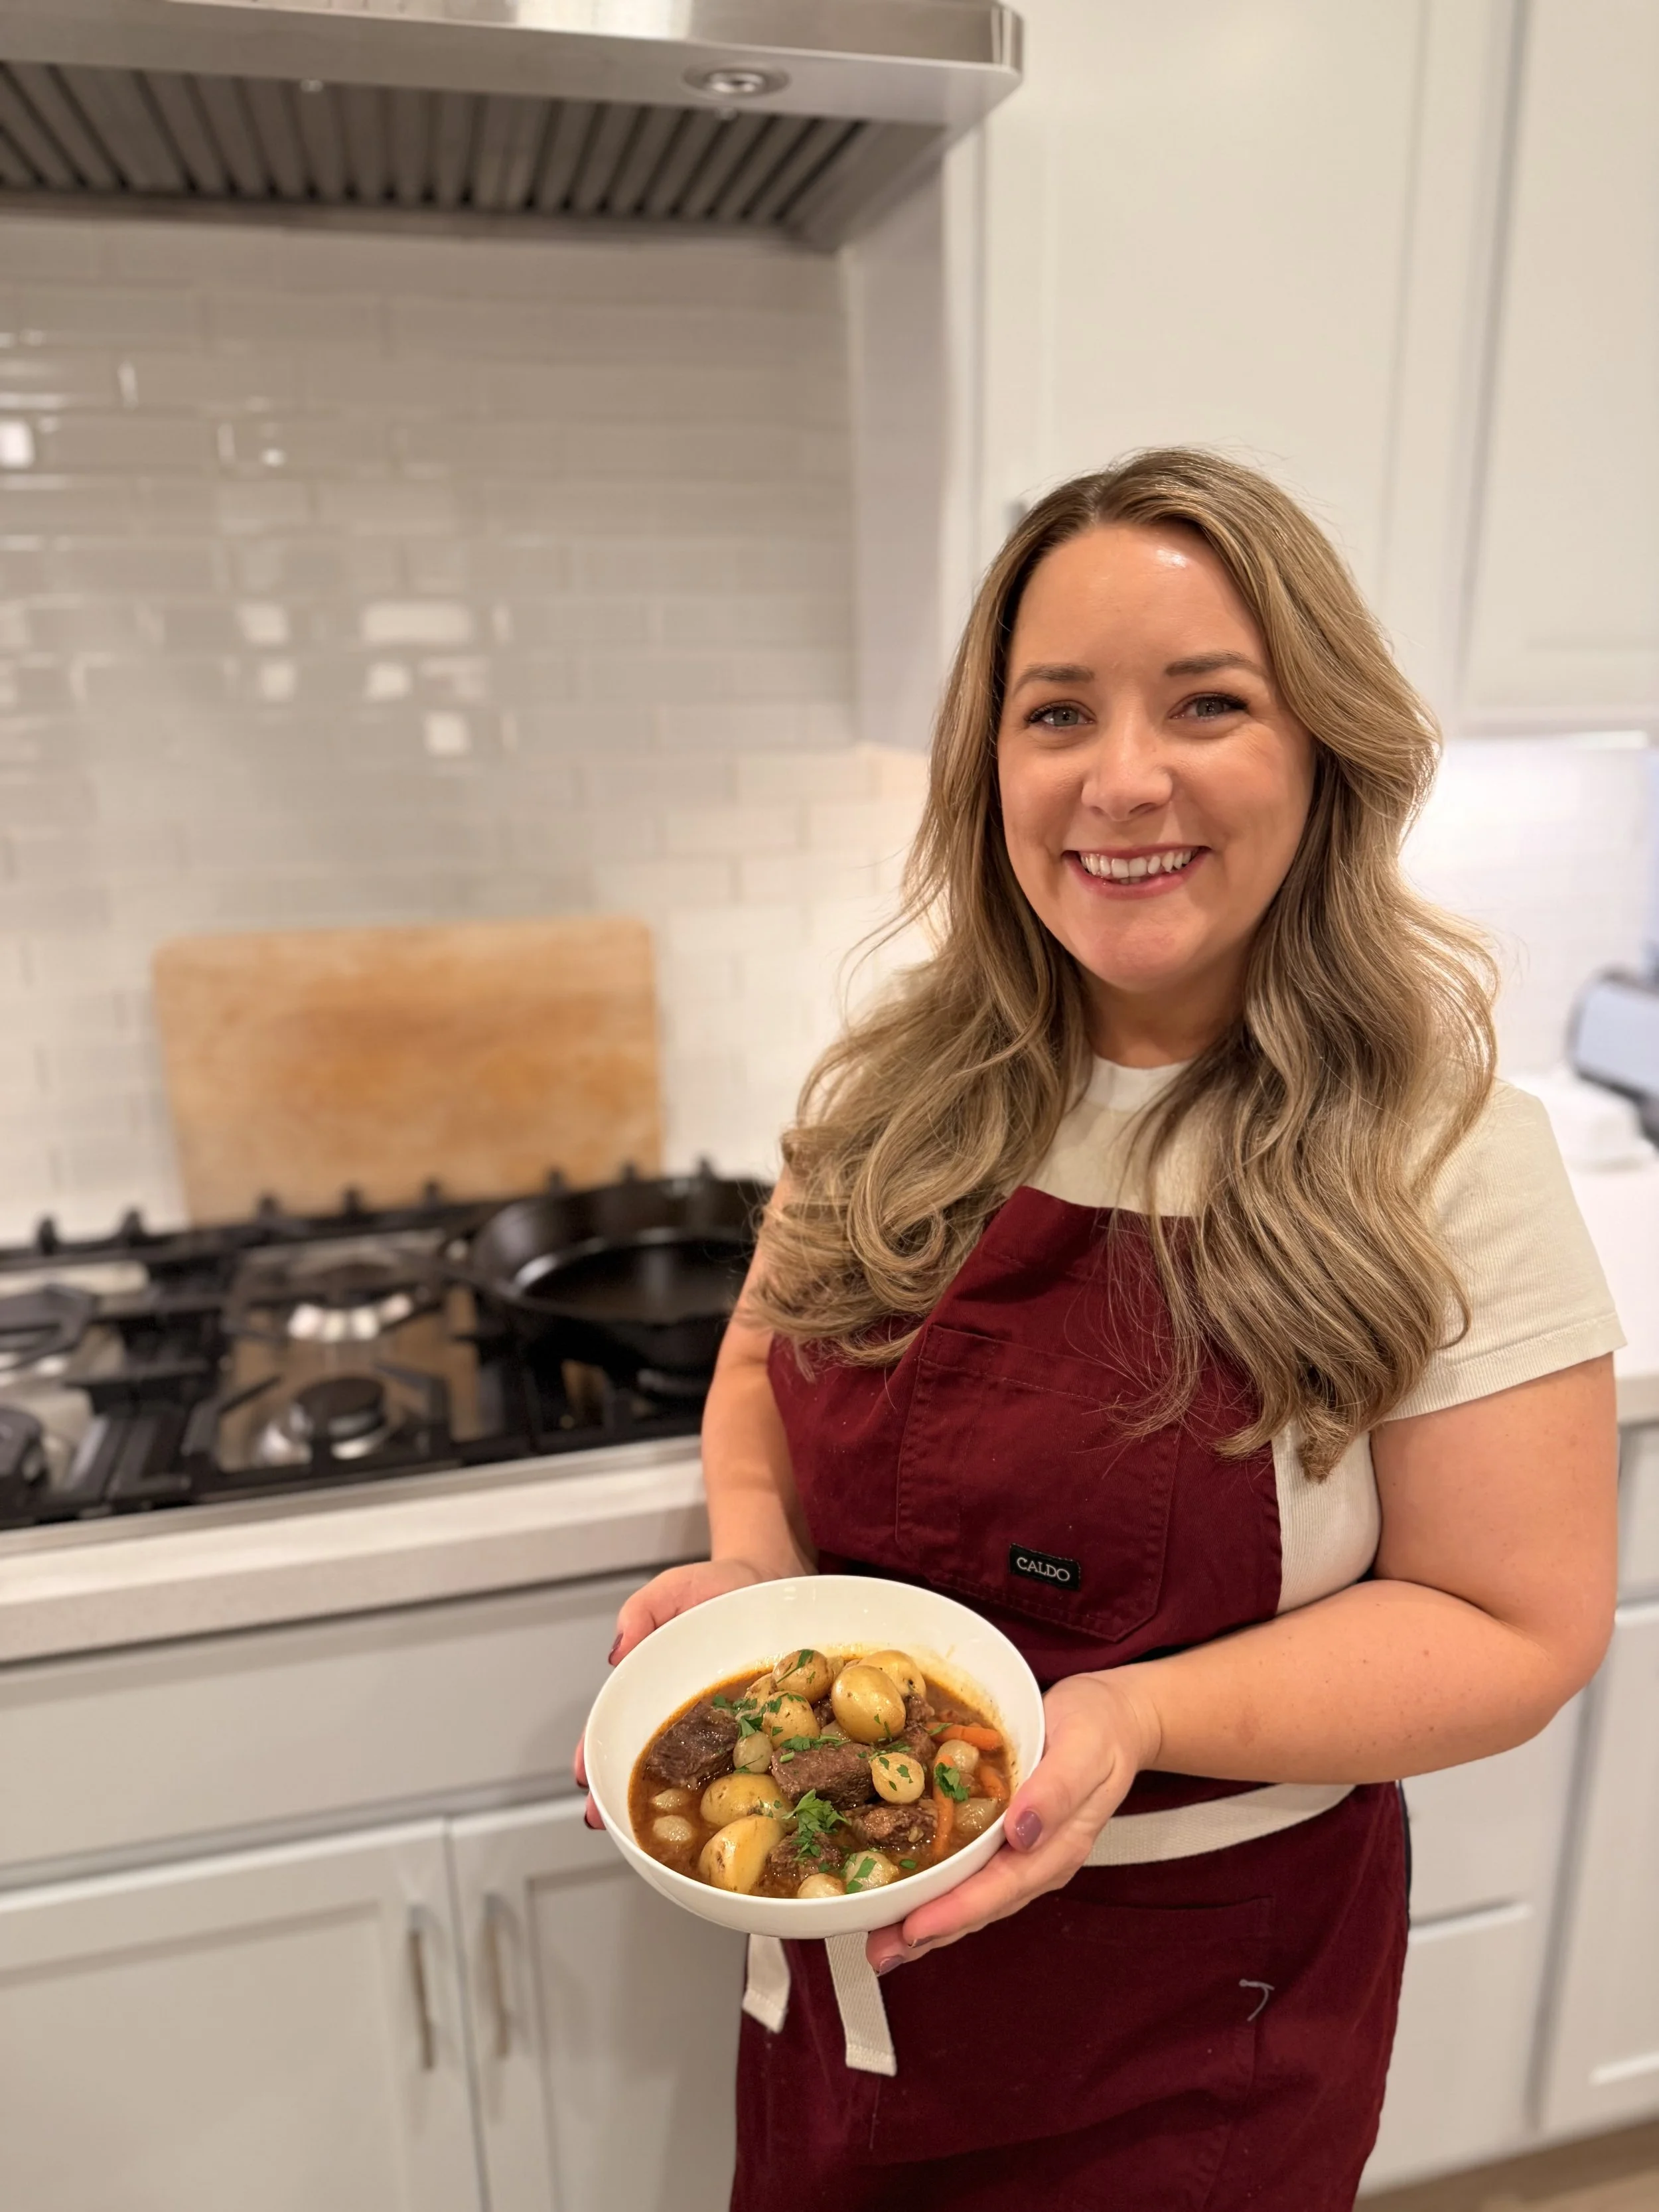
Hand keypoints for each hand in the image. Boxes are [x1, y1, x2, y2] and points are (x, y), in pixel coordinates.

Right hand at [576, 1556, 772, 1825]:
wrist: (773, 1578)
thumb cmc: (716, 1584)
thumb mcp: (671, 1588)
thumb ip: (641, 1612)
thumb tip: (617, 1654)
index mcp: (653, 1680)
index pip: (614, 1721)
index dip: (595, 1752)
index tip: (583, 1778)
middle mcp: (682, 1708)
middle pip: (645, 1756)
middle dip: (622, 1790)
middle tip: (608, 1818)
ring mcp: (721, 1721)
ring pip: (693, 1769)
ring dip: (674, 1799)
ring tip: (656, 1828)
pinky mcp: (760, 1723)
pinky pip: (747, 1754)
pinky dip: (738, 1780)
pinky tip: (736, 1803)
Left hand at [864, 1667, 1161, 1971]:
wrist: (1118, 1719)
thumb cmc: (1099, 1727)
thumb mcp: (1084, 1747)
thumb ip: (1057, 1790)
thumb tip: (1022, 1832)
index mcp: (1059, 1845)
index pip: (1001, 1887)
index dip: (956, 1910)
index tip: (915, 1927)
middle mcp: (1040, 1860)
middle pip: (982, 1905)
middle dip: (932, 1930)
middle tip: (881, 1951)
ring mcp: (1027, 1854)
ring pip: (975, 1897)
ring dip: (931, 1921)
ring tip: (884, 1941)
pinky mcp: (1012, 1840)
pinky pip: (974, 1874)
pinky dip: (941, 1891)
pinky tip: (911, 1898)